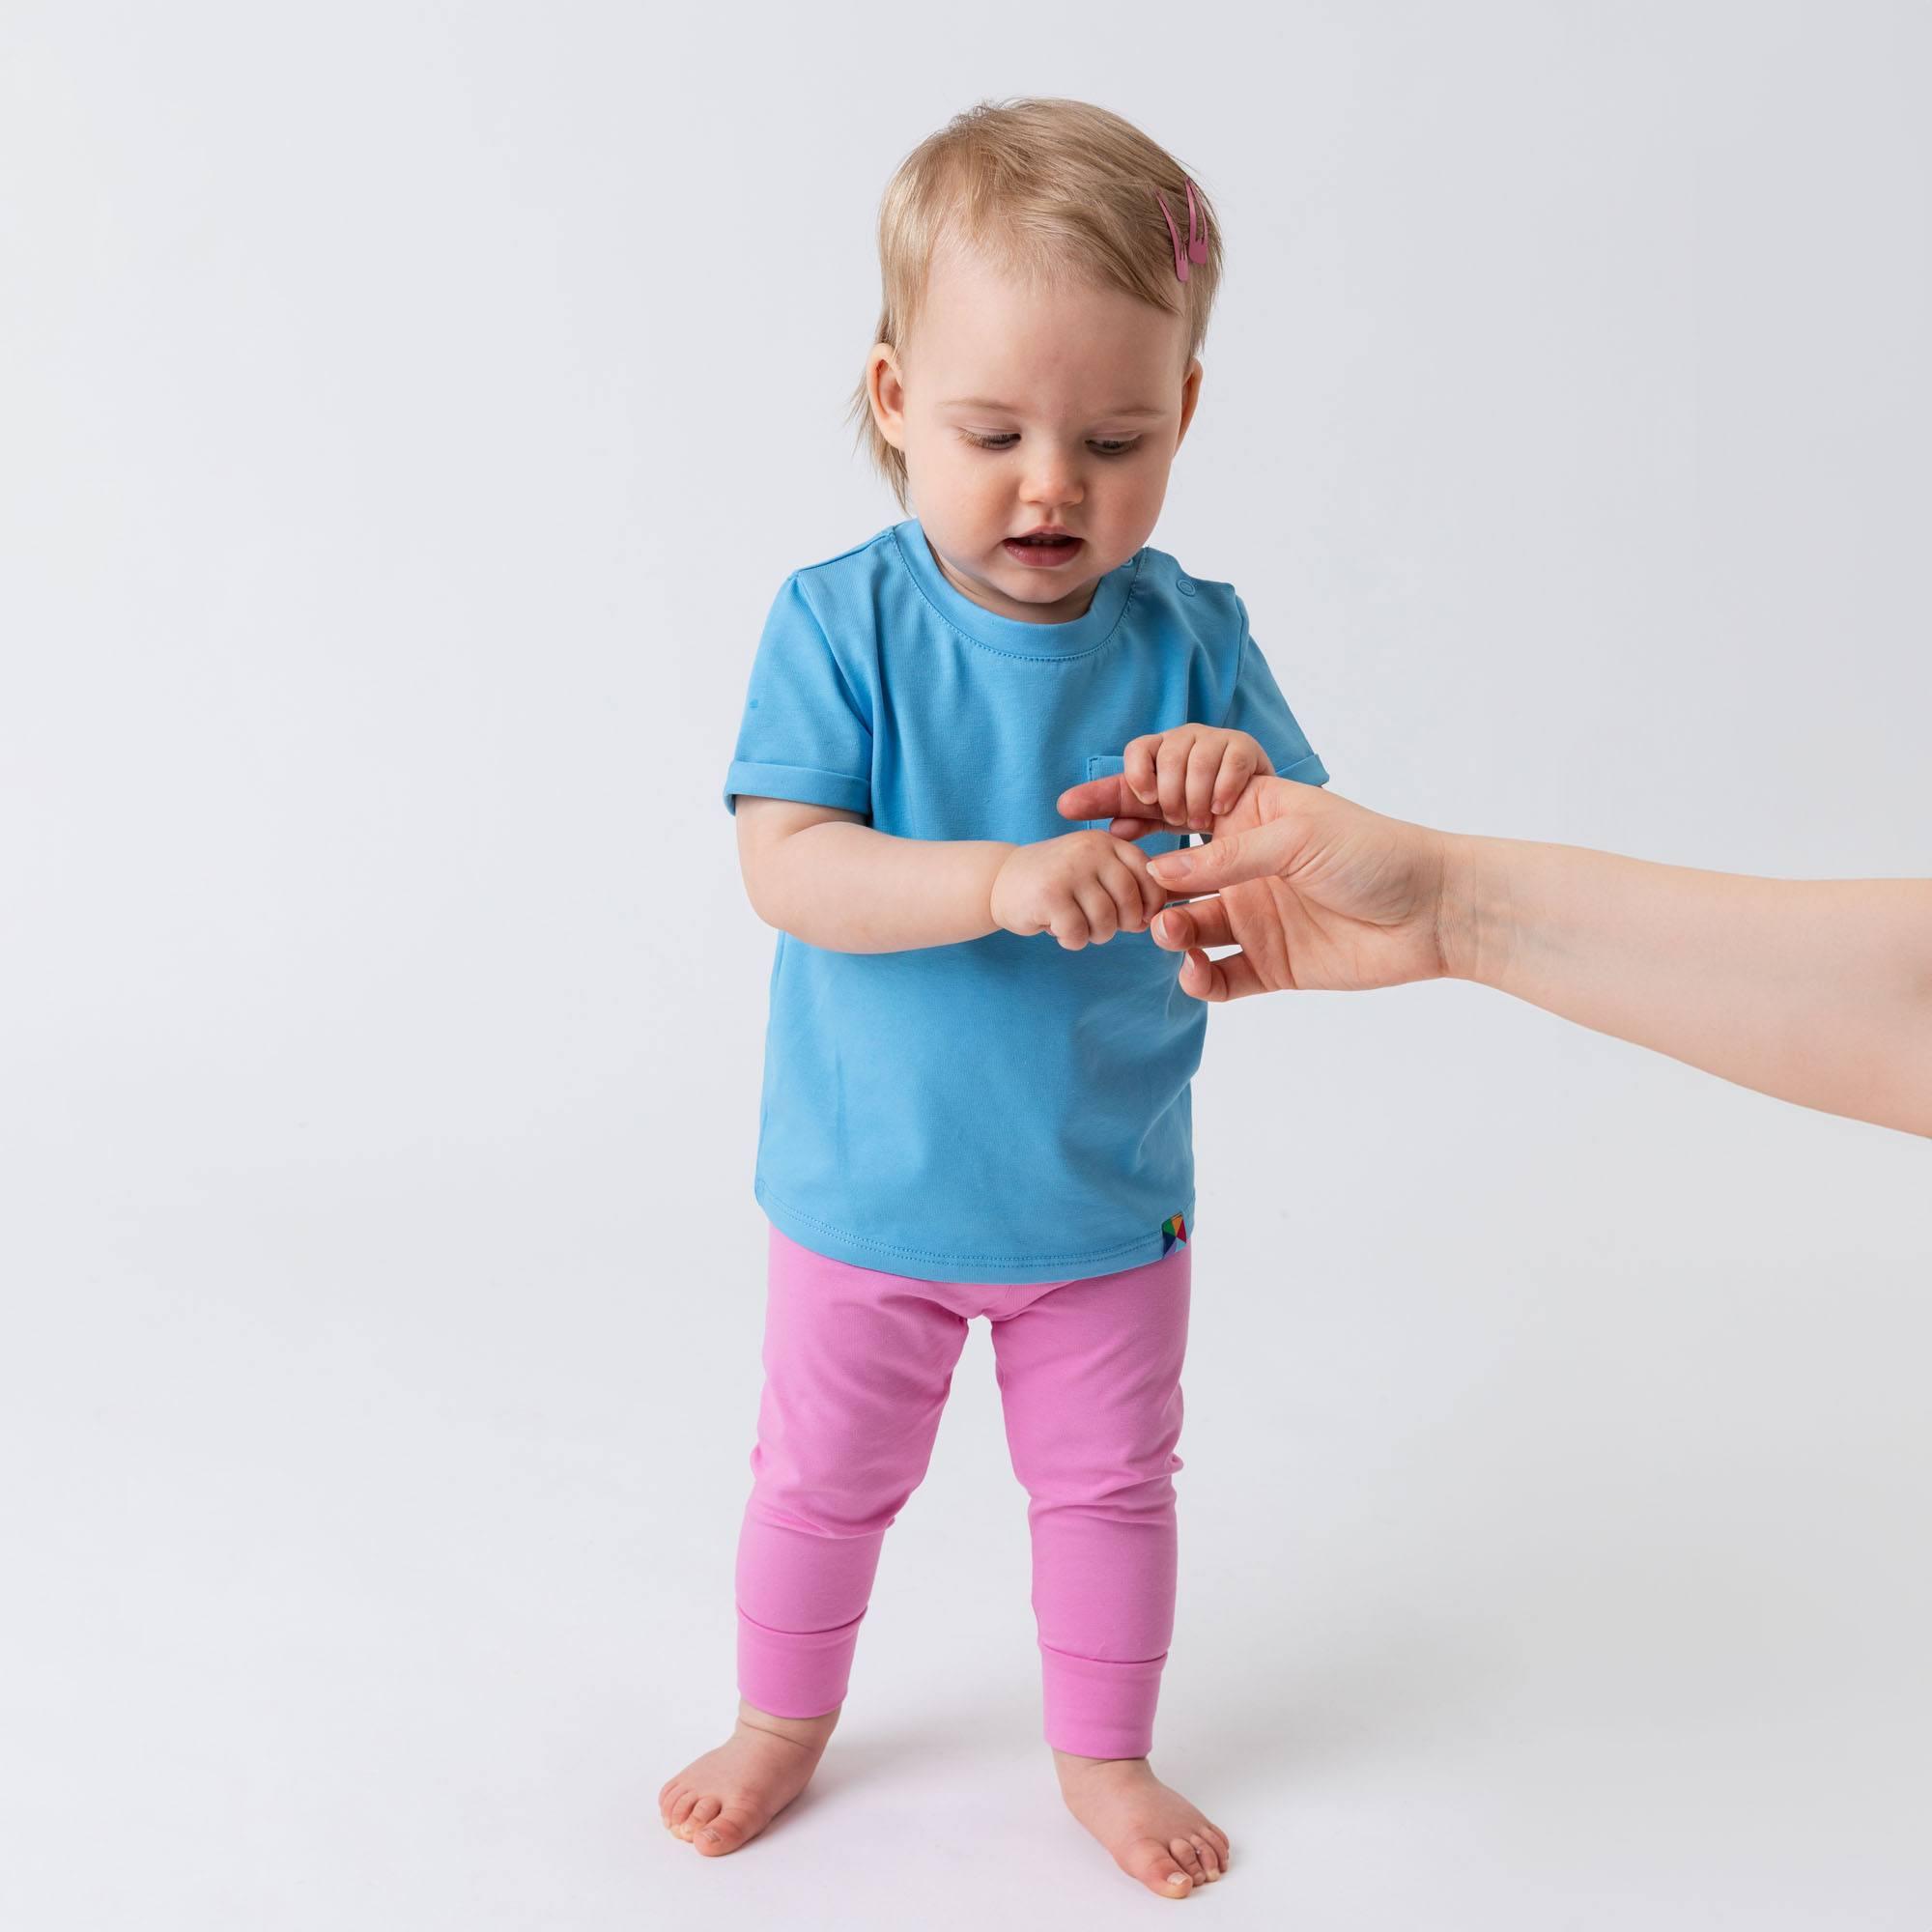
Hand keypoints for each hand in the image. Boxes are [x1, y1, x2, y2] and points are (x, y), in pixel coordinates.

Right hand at [990, 830, 1165, 949]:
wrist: (1000, 880)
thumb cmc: (1055, 883)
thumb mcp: (1093, 874)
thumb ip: (1124, 889)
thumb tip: (1151, 920)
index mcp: (1106, 842)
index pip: (1147, 875)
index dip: (1149, 904)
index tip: (1137, 918)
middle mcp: (1090, 850)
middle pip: (1129, 902)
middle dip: (1119, 925)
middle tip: (1098, 926)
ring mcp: (1069, 870)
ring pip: (1105, 922)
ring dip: (1093, 935)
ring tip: (1075, 925)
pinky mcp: (1049, 895)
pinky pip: (1078, 933)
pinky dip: (1071, 941)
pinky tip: (1057, 929)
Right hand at [1060, 772, 1453, 997]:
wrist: (1436, 910)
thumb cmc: (1375, 852)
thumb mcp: (1294, 836)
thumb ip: (1223, 858)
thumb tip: (1157, 875)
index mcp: (1244, 818)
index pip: (1170, 806)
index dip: (1120, 805)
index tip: (1073, 812)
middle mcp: (1241, 866)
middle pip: (1165, 872)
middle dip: (1129, 882)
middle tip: (1113, 893)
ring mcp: (1253, 916)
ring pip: (1186, 928)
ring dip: (1168, 932)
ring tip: (1172, 933)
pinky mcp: (1270, 964)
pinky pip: (1218, 978)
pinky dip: (1199, 981)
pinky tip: (1198, 976)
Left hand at [1105, 726, 1271, 838]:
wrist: (1245, 807)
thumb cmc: (1196, 806)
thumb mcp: (1162, 815)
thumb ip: (1135, 819)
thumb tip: (1113, 829)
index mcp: (1158, 749)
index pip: (1137, 749)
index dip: (1138, 774)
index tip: (1147, 800)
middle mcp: (1185, 736)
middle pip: (1169, 757)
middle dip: (1172, 795)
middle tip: (1178, 820)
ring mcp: (1216, 738)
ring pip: (1199, 762)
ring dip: (1197, 798)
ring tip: (1201, 821)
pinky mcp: (1244, 746)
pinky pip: (1231, 764)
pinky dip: (1224, 791)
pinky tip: (1222, 809)